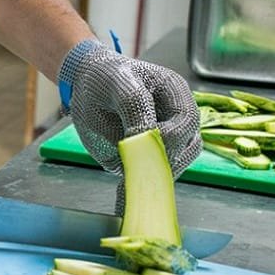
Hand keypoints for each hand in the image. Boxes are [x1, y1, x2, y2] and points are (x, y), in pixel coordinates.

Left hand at [58, 40, 201, 178]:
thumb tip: (144, 137)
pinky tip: (122, 197)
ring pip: (173, 166)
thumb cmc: (105, 77)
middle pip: (188, 148)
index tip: (140, 141)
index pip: (187, 121)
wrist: (86, 84)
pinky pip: (150, 176)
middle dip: (162, 160)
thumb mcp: (118, 84)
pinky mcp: (146, 157)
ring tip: (127, 184)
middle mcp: (176, 120)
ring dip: (152, 175)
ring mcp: (164, 141)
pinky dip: (138, 185)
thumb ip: (134, 106)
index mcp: (175, 94)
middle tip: (133, 166)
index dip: (169, 136)